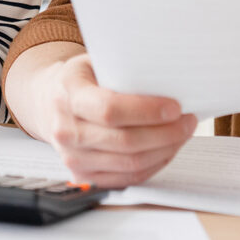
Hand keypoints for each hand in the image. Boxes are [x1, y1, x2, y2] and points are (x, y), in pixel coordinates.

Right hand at [37, 54, 196, 187]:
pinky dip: (153, 165)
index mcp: (68, 94)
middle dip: (165, 133)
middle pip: (125, 141)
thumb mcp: (94, 62)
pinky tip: (165, 149)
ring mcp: (73, 157)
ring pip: (130, 164)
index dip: (147, 111)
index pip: (110, 109)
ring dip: (164, 150)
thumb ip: (123, 69)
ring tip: (182, 133)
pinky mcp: (84, 175)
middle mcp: (66, 130)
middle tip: (188, 121)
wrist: (51, 103)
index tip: (175, 107)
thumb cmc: (81, 79)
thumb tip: (168, 76)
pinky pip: (127, 178)